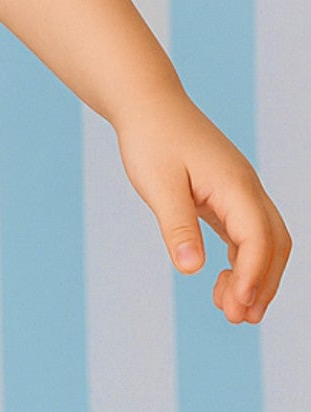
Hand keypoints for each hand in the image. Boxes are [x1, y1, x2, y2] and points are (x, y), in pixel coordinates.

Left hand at [116, 91, 291, 323]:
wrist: (145, 101)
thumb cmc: (150, 137)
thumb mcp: (157, 183)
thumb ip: (176, 225)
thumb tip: (190, 269)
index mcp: (234, 184)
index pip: (258, 239)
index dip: (253, 276)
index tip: (238, 307)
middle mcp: (246, 187)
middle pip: (273, 244)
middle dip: (262, 284)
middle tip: (239, 318)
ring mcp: (239, 189)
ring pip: (265, 240)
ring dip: (255, 275)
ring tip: (230, 309)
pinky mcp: (226, 191)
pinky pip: (247, 231)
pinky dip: (242, 259)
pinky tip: (225, 279)